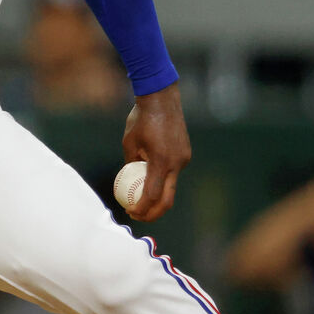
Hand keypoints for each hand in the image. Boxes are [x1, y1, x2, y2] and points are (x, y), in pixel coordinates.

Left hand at [120, 82, 189, 221]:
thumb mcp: (129, 142)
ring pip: (171, 186)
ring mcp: (183, 159)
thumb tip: (128, 181)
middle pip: (167, 199)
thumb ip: (131, 163)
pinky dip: (162, 180)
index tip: (131, 212)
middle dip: (153, 212)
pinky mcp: (186, 154)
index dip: (142, 209)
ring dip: (157, 196)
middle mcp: (176, 163)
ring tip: (140, 198)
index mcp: (160, 161)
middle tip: (138, 215)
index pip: (152, 195)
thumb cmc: (141, 118)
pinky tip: (150, 177)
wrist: (162, 98)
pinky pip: (173, 172)